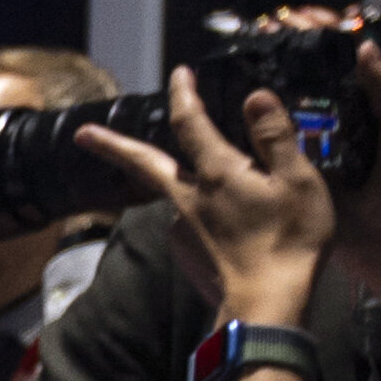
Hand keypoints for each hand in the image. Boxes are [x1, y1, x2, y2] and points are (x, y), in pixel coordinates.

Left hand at [79, 70, 331, 329]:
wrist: (265, 307)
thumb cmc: (290, 243)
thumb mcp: (298, 181)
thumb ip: (275, 137)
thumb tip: (256, 96)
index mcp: (217, 173)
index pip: (189, 121)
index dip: (184, 93)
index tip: (180, 73)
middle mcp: (188, 197)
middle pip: (143, 163)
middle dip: (111, 145)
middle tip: (81, 133)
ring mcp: (183, 227)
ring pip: (173, 193)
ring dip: (177, 182)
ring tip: (214, 189)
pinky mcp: (186, 253)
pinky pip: (191, 223)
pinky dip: (203, 216)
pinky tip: (229, 227)